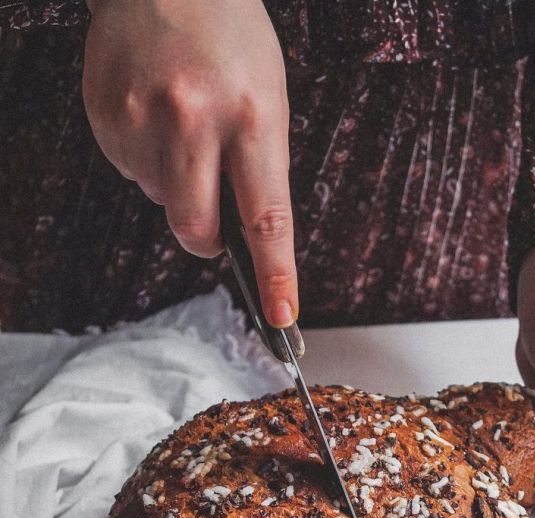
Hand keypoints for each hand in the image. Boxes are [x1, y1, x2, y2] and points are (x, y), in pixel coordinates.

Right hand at [83, 0, 296, 326]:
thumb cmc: (230, 37)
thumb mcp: (268, 97)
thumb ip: (259, 166)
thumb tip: (246, 239)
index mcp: (252, 116)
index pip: (267, 218)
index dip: (276, 275)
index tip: (281, 317)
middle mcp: (194, 119)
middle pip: (197, 229)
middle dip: (207, 239)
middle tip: (215, 222)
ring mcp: (143, 118)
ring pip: (162, 201)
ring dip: (177, 184)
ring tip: (183, 125)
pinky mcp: (106, 116)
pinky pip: (131, 171)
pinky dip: (147, 158)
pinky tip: (155, 115)